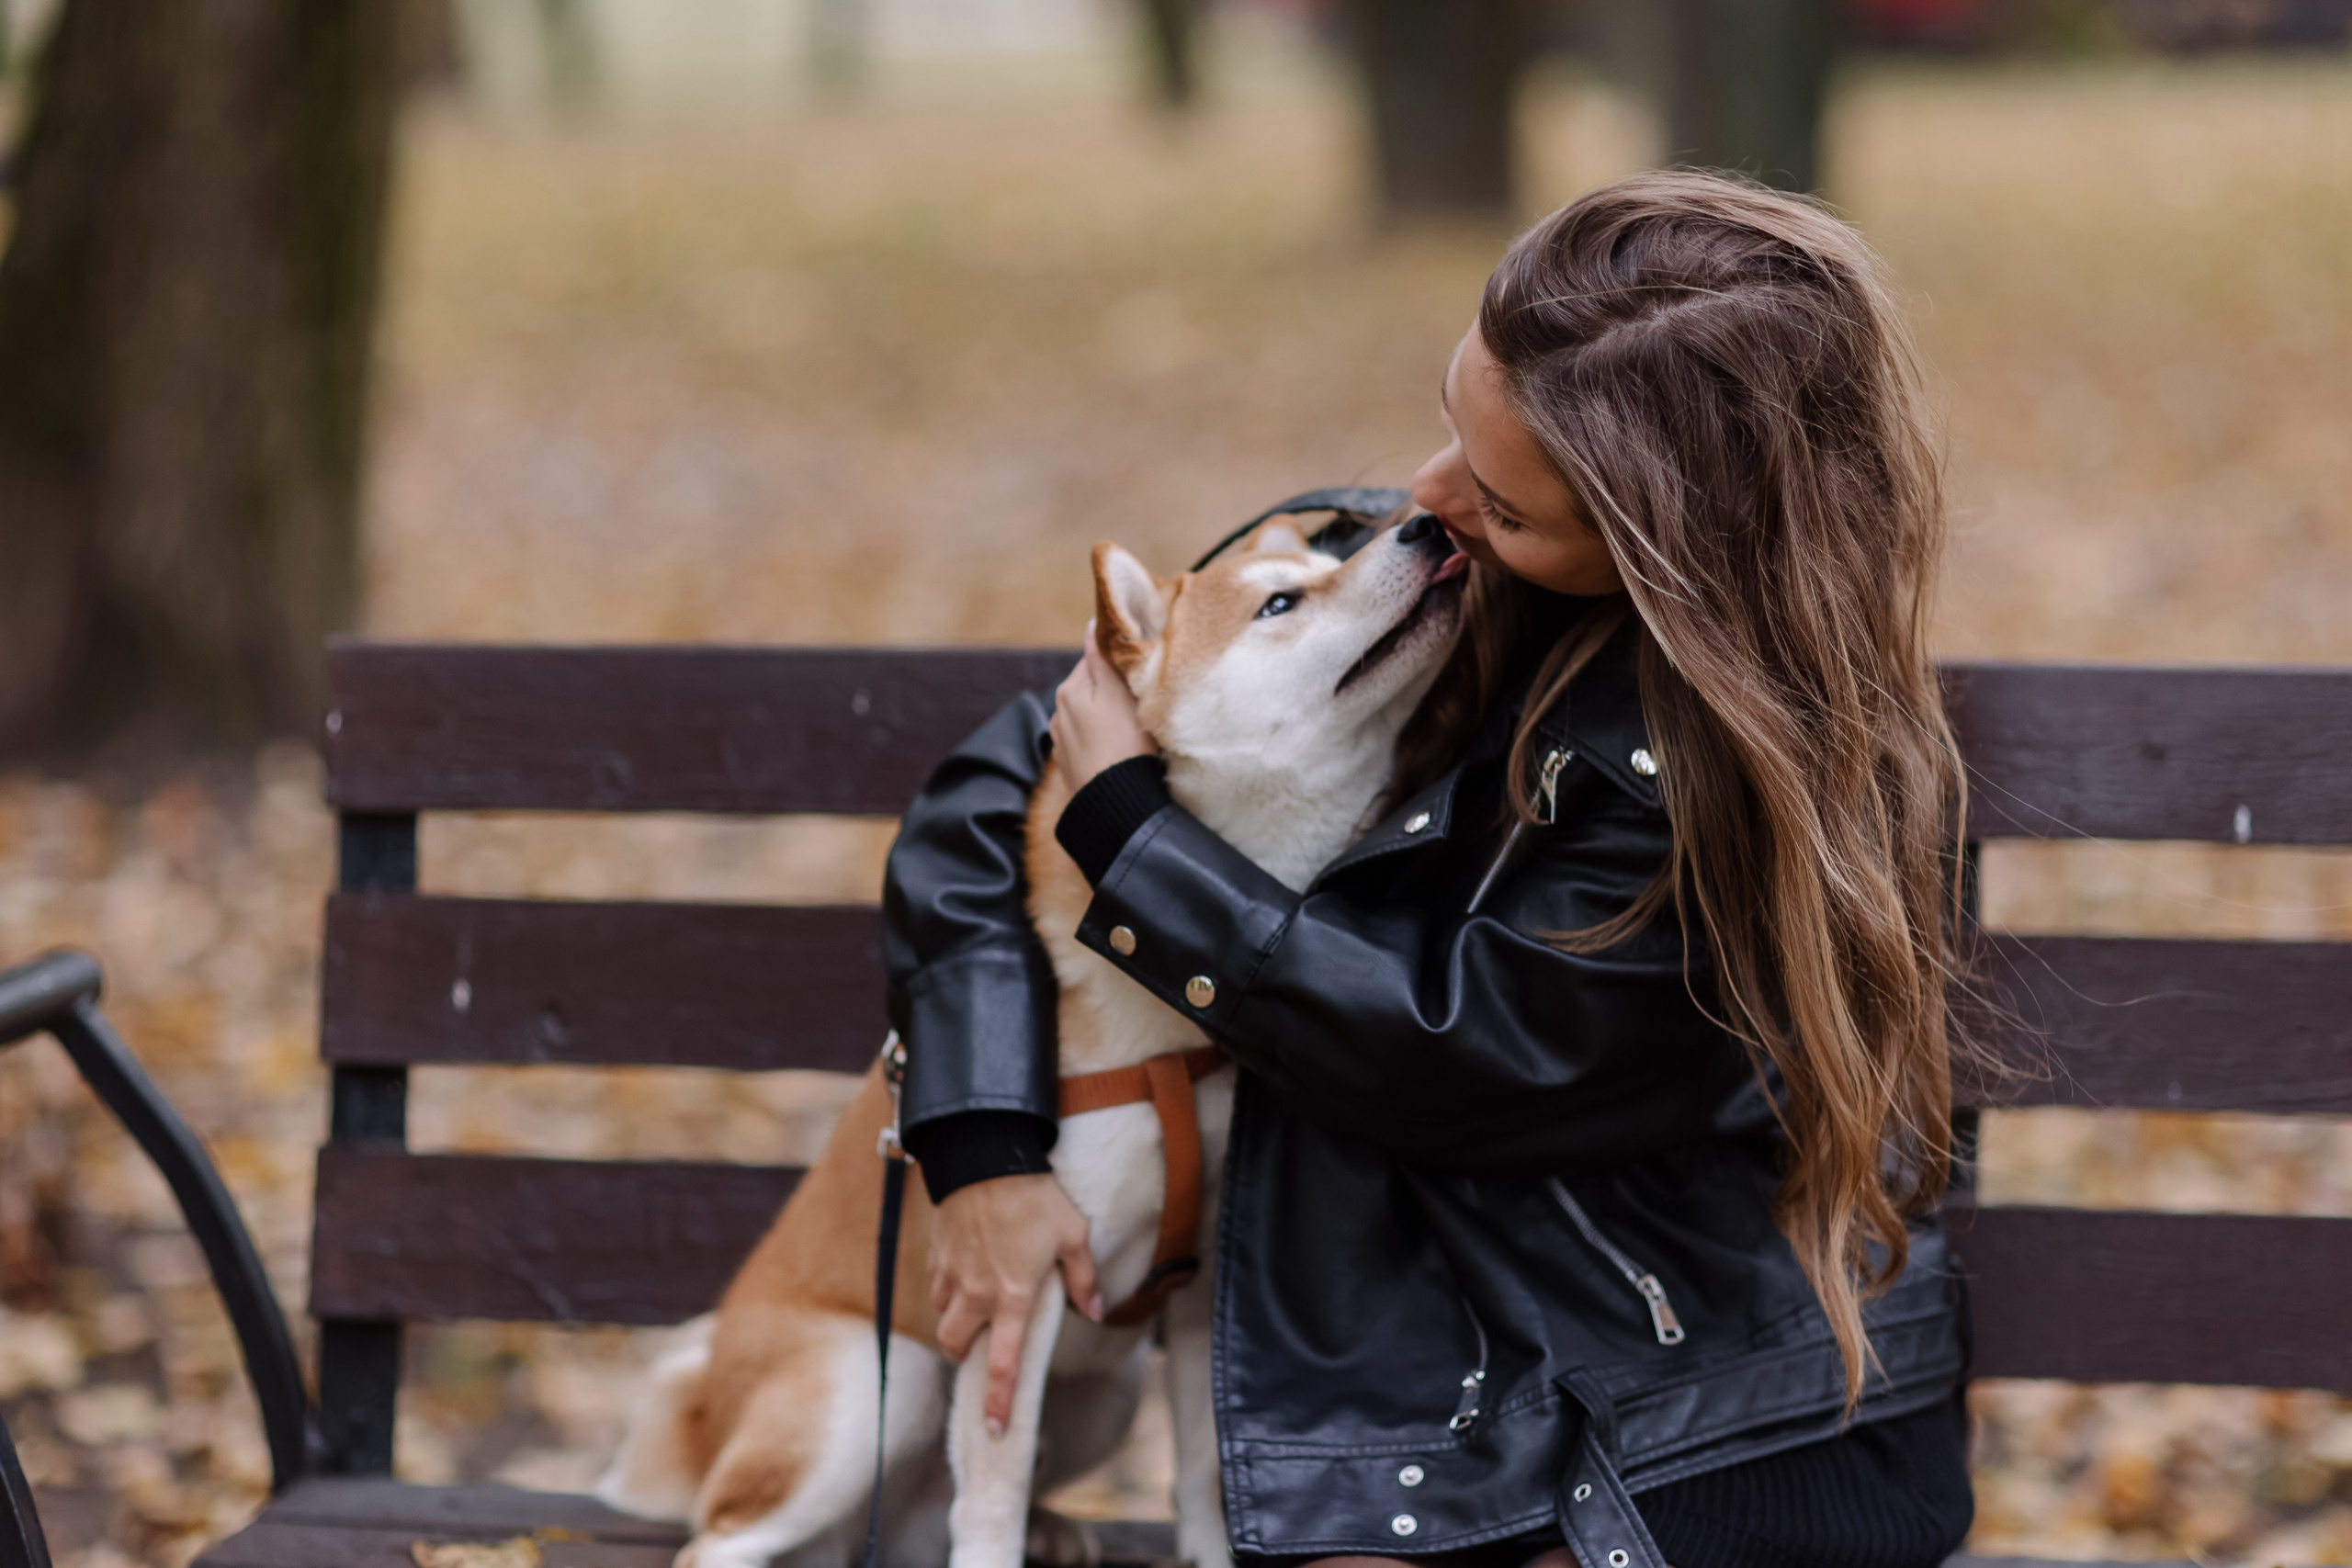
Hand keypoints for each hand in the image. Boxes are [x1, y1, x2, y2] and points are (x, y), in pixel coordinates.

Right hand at [929, 1172, 1102, 1434]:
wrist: (987, 1157)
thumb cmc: (1036, 1197)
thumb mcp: (1074, 1235)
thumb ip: (1084, 1279)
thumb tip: (1095, 1311)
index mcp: (1013, 1298)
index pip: (1002, 1362)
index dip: (998, 1400)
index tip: (995, 1428)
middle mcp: (976, 1294)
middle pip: (955, 1345)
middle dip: (963, 1355)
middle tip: (977, 1348)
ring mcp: (952, 1274)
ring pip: (941, 1316)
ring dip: (954, 1320)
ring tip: (973, 1306)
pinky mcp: (937, 1253)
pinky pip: (935, 1285)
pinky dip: (945, 1290)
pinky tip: (962, 1273)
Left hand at [1049, 620, 1154, 792]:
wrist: (1115, 802)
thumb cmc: (1124, 743)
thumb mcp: (1118, 693)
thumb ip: (1102, 659)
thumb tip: (1091, 626)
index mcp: (1069, 689)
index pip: (1094, 660)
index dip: (1119, 664)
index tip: (1138, 674)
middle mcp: (1059, 712)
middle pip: (1091, 688)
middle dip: (1111, 691)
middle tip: (1139, 701)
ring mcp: (1063, 740)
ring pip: (1090, 715)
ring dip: (1106, 716)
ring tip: (1131, 729)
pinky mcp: (1071, 764)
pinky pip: (1089, 740)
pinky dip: (1102, 740)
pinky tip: (1118, 750)